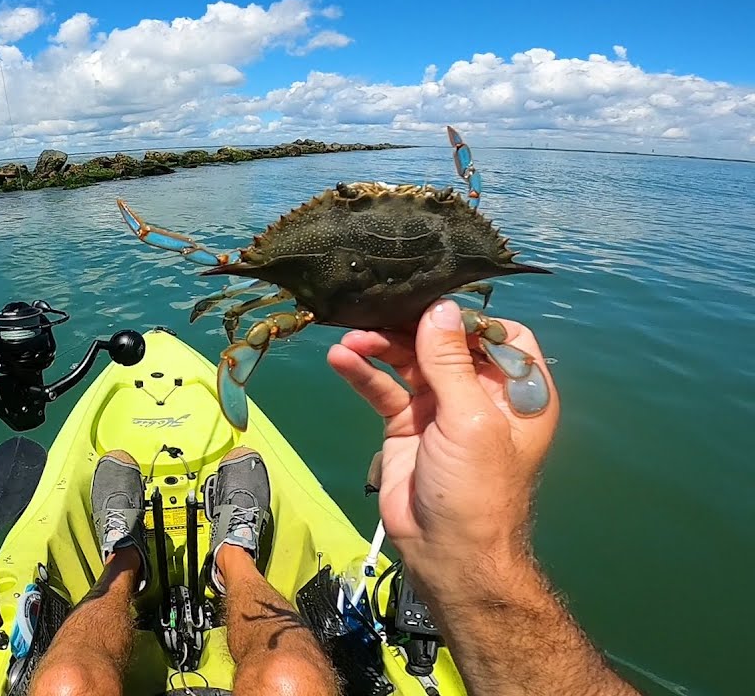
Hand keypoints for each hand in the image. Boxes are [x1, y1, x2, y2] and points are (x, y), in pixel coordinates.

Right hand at [327, 299, 559, 591]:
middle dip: (412, 327)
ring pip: (409, 362)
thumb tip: (439, 307)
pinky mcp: (405, 425)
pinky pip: (383, 388)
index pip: (498, 336)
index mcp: (516, 391)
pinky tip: (341, 359)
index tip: (432, 306)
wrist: (446, 552)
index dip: (467, 320)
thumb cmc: (477, 487)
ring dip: (381, 346)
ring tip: (351, 338)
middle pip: (445, 343)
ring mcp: (440, 409)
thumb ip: (451, 362)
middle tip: (378, 312)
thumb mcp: (470, 419)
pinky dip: (362, 373)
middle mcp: (480, 394)